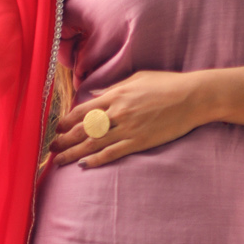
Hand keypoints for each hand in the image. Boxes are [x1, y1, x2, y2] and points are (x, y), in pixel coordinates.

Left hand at [51, 71, 208, 167]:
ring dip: (73, 153)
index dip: (66, 120)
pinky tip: (84, 165)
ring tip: (59, 160)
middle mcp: (118, 112)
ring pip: (93, 143)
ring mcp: (128, 128)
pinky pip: (113, 153)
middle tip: (51, 147)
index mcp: (116, 95)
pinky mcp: (139, 141)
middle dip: (64, 139)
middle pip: (83, 129)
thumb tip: (95, 95)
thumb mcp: (137, 79)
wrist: (193, 97)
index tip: (56, 128)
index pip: (83, 110)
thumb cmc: (167, 84)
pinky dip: (96, 160)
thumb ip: (113, 88)